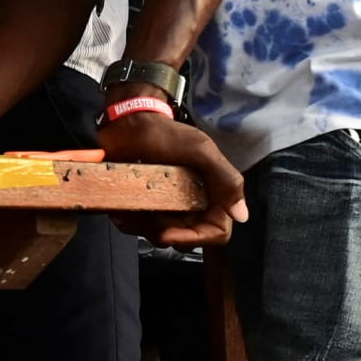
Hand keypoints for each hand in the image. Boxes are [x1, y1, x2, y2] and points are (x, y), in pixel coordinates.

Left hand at [95, 110, 247, 246]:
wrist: (130, 122)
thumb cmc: (166, 134)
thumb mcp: (200, 150)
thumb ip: (225, 178)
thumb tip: (241, 215)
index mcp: (214, 194)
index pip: (216, 232)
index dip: (195, 238)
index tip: (167, 233)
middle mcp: (194, 205)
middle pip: (186, 237)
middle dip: (164, 233)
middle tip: (144, 216)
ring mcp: (169, 207)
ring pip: (162, 236)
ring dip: (144, 229)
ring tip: (128, 211)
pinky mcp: (147, 206)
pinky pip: (141, 228)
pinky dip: (130, 223)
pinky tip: (119, 211)